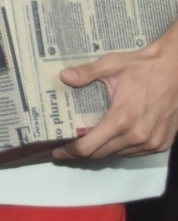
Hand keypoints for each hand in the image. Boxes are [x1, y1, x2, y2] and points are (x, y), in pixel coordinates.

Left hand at [55, 23, 177, 158]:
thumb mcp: (111, 65)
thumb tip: (62, 76)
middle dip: (82, 153)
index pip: (88, 147)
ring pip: (119, 155)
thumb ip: (86, 73)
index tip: (57, 152)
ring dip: (103, 151)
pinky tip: (114, 139)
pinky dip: (122, 149)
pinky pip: (136, 153)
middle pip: (101, 154)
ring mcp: (152, 142)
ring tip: (89, 142)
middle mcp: (137, 136)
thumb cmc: (144, 67)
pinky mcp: (163, 143)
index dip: (69, 152)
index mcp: (121, 120)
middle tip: (68, 147)